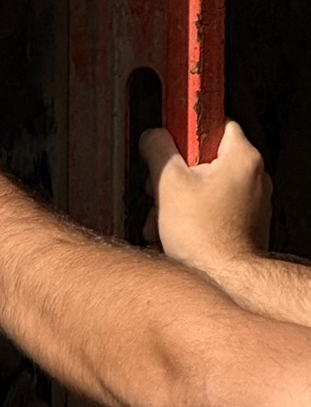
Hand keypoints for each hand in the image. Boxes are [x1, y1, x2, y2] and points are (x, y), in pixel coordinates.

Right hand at [140, 119, 270, 271]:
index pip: (215, 124)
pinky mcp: (245, 226)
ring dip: (178, 202)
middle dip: (175, 177)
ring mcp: (253, 203)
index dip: (186, 134)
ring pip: (206, 189)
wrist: (226, 282)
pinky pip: (214, 211)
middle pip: (206, 160)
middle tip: (158, 192)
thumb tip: (153, 136)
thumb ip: (158, 151)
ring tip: (161, 222)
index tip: (170, 144)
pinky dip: (193, 218)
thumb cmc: (204, 238)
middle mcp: (254, 177)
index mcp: (242, 158)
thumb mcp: (169, 185)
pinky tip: (175, 235)